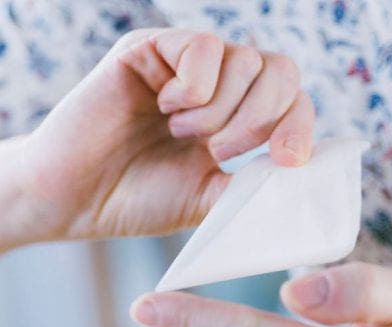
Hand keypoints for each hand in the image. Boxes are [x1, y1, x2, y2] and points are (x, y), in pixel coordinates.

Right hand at [4, 28, 313, 249]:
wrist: (78, 196)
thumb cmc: (139, 199)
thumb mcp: (208, 199)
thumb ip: (251, 184)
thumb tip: (294, 174)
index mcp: (232, 122)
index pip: (292, 102)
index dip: (298, 127)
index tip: (285, 160)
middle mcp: (216, 89)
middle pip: (281, 72)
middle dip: (260, 118)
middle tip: (221, 149)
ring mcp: (186, 67)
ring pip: (246, 60)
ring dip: (221, 110)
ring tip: (182, 133)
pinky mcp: (153, 50)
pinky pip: (203, 48)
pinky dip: (194, 87)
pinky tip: (167, 108)